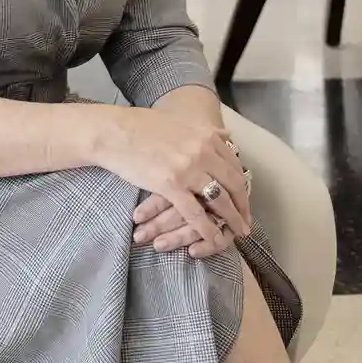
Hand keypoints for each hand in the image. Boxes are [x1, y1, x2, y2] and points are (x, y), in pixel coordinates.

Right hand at [92, 106, 250, 257]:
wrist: (115, 132)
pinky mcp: (171, 185)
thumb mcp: (182, 123)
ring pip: (220, 200)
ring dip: (232, 219)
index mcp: (208, 136)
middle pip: (234, 184)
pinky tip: (214, 239)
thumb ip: (206, 131)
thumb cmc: (143, 127)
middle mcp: (205, 151)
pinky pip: (196, 213)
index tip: (245, 199)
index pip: (235, 165)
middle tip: (246, 221)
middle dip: (243, 206)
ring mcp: (189, 169)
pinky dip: (208, 229)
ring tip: (238, 233)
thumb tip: (227, 134)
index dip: (243, 185)